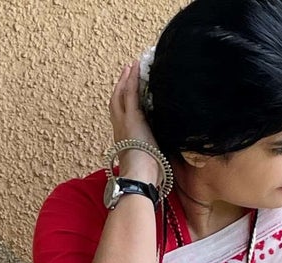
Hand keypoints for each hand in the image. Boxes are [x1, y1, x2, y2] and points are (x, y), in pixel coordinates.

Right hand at [109, 61, 158, 182]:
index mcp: (123, 141)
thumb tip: (165, 155)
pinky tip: (135, 68)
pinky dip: (132, 79)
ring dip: (125, 80)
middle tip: (125, 74)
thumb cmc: (145, 176)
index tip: (126, 95)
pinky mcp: (131, 117)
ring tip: (130, 67)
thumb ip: (153, 154)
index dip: (123, 105)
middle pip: (116, 103)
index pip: (121, 118)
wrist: (139, 176)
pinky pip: (130, 93)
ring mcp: (123, 122)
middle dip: (120, 87)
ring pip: (121, 95)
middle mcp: (119, 129)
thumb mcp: (149, 161)